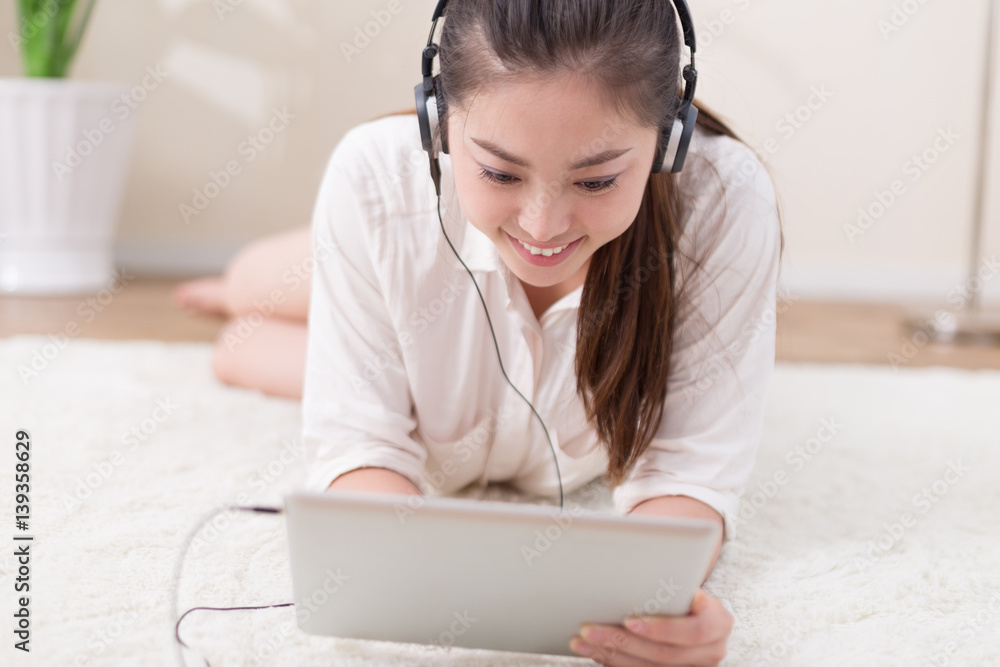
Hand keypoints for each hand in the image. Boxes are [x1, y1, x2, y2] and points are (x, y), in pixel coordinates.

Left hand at [569, 589, 732, 665]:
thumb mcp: (685, 583)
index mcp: (719, 624)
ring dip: (611, 654)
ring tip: (582, 640)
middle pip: (663, 654)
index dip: (660, 629)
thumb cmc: (685, 589)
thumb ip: (667, 583)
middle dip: (622, 641)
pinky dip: (614, 661)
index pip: (692, 632)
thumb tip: (629, 571)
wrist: (697, 609)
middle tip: (589, 629)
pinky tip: (594, 651)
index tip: (629, 620)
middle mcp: (712, 652)